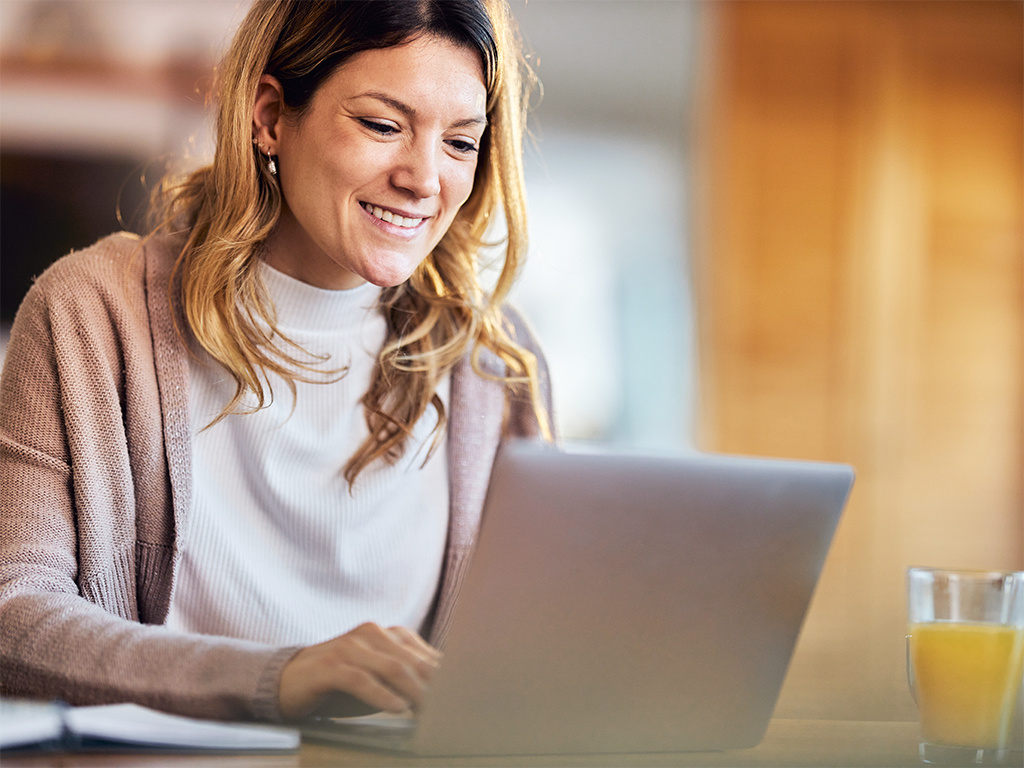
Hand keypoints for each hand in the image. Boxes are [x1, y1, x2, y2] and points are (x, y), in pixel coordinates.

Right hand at [277, 623, 440, 719]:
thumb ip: (405, 682)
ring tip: (432, 711)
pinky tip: (397, 708)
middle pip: (413, 661)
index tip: (462, 697)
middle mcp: (371, 633)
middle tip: (453, 708)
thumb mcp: (377, 680)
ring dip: (415, 692)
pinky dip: (382, 696)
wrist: (288, 680)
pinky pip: (361, 680)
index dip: (445, 678)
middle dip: (435, 686)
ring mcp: (350, 646)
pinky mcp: (330, 665)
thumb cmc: (340, 684)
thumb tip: (442, 699)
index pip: (424, 655)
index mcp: (387, 633)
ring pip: (392, 668)